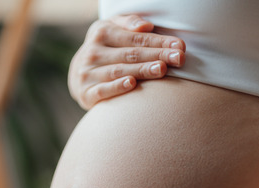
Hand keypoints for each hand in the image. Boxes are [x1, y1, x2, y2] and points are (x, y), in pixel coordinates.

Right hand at [69, 15, 185, 109]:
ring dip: (142, 70)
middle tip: (179, 59)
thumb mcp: (112, 28)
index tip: (179, 46)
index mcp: (101, 32)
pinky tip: (132, 83)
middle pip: (130, 54)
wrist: (78, 74)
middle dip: (157, 55)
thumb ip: (129, 23)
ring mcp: (87, 73)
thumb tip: (146, 26)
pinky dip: (117, 87)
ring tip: (162, 69)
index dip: (158, 41)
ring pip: (119, 71)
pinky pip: (103, 90)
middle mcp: (93, 52)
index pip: (135, 38)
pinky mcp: (86, 93)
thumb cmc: (105, 48)